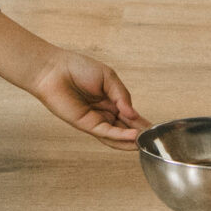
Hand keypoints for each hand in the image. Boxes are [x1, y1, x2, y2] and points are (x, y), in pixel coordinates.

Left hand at [24, 46, 148, 147]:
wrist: (54, 69)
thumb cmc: (77, 68)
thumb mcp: (108, 77)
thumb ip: (122, 95)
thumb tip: (133, 113)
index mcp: (110, 100)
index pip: (130, 115)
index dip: (142, 122)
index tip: (156, 129)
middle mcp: (104, 112)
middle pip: (125, 127)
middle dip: (140, 134)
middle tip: (155, 140)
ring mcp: (95, 120)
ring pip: (116, 135)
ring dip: (131, 140)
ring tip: (145, 142)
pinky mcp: (85, 124)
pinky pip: (106, 133)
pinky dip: (119, 136)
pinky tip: (132, 136)